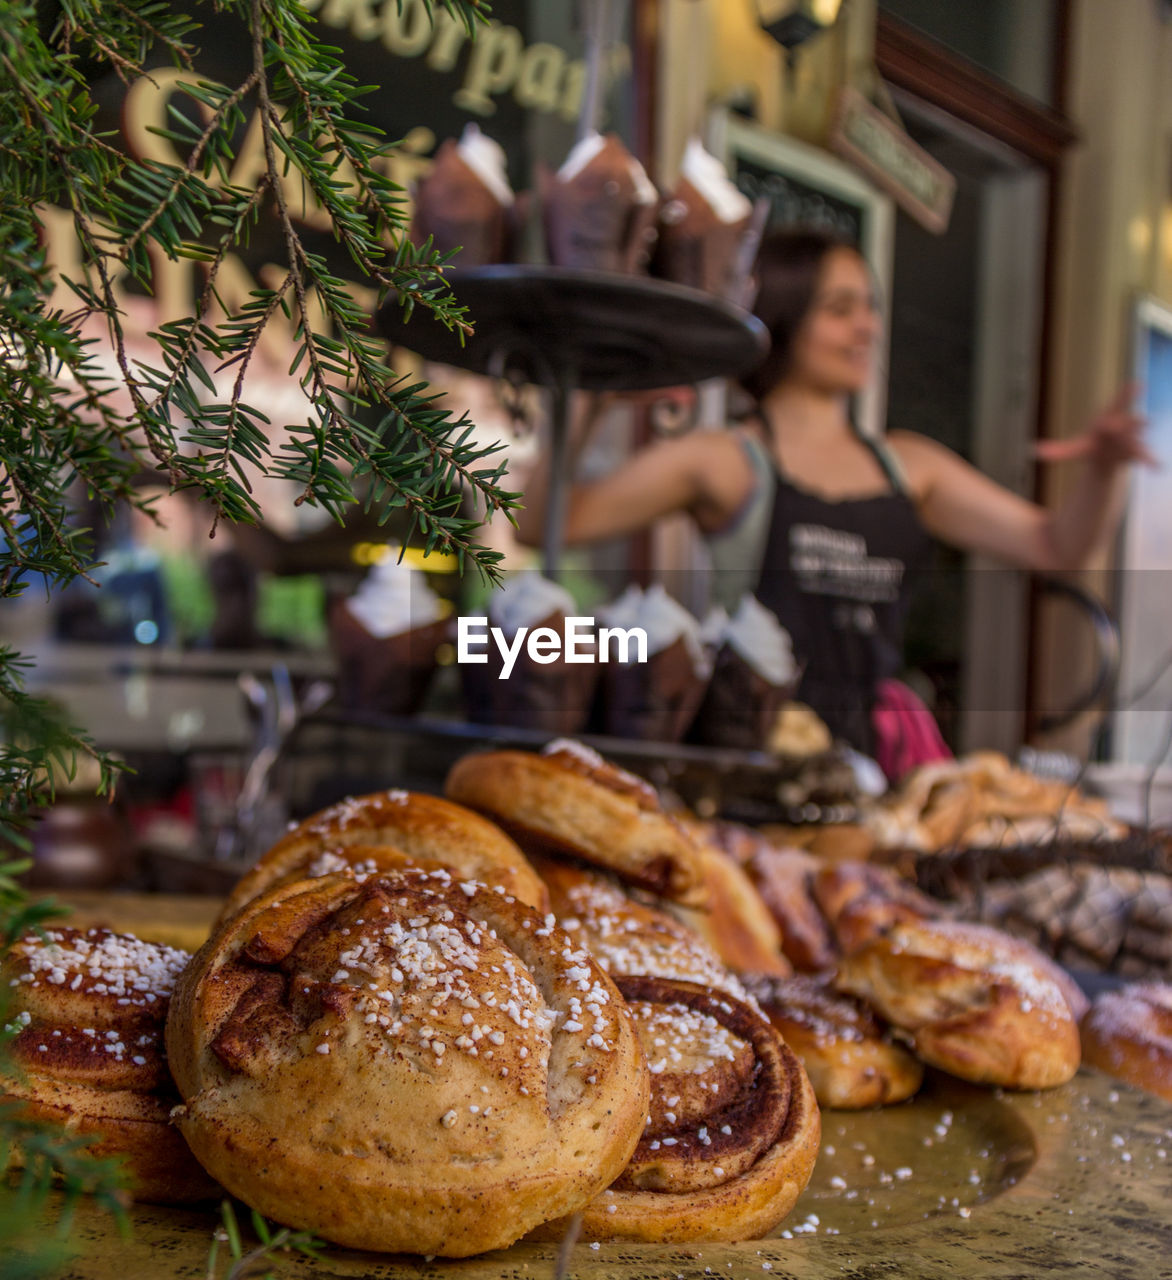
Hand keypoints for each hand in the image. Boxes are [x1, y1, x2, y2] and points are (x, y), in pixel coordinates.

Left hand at [1033, 383, 1156, 471]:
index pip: (1120, 402)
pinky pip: (1146, 456)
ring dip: (1143, 433)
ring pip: (1140, 435)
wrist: (1109, 452)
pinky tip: (1158, 469)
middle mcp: (1124, 424)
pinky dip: (1152, 462)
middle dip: (1131, 421)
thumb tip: (1032, 451)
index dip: (1127, 394)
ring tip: (1148, 426)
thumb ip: (1058, 450)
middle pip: (1129, 420)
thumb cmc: (1093, 444)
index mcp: (1110, 418)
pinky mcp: (1138, 452)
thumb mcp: (1077, 448)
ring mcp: (1133, 438)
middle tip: (1138, 418)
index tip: (1138, 383)